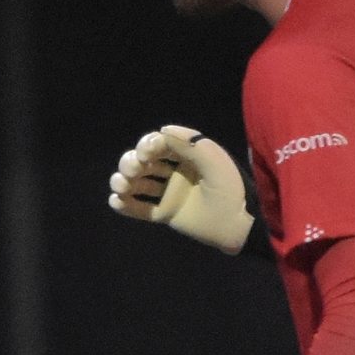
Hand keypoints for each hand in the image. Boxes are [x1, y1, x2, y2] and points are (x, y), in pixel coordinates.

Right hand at [107, 125, 254, 255]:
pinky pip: (140, 209)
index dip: (147, 145)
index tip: (146, 153)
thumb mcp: (213, 160)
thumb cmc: (229, 188)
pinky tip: (116, 201)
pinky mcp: (166, 214)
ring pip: (138, 183)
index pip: (159, 144)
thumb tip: (161, 130)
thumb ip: (188, 143)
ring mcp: (169, 194)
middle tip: (133, 169)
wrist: (238, 224)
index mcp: (187, 156)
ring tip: (121, 185)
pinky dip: (125, 205)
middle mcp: (176, 172)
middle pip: (144, 162)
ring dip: (123, 180)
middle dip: (131, 162)